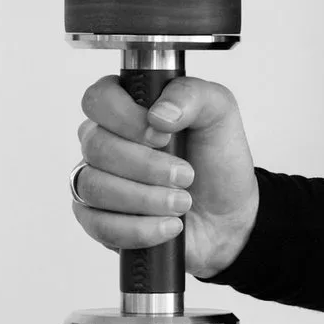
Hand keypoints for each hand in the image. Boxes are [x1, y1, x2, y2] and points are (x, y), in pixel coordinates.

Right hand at [76, 74, 259, 279]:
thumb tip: (158, 113)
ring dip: (144, 199)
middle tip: (185, 175)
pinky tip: (168, 226)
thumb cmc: (217, 159)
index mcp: (126, 108)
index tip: (163, 135)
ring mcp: (96, 181)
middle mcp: (103, 141)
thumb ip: (191, 95)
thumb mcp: (219, 113)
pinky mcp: (98, 220)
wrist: (229, 215)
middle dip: (146, 166)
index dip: (125, 118)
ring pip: (94, 187)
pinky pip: (98, 225)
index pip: (98, 99)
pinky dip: (138, 229)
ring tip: (182, 203)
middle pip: (96, 146)